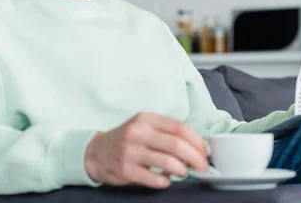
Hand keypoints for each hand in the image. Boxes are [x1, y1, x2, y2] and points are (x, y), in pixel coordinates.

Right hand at [84, 112, 208, 188]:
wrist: (96, 152)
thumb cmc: (127, 139)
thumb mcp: (144, 126)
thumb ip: (167, 132)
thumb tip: (196, 145)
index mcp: (147, 119)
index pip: (180, 127)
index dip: (197, 141)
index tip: (204, 151)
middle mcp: (138, 132)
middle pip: (177, 145)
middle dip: (195, 158)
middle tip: (202, 166)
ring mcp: (130, 151)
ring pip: (168, 162)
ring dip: (182, 170)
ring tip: (184, 173)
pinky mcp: (125, 170)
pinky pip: (154, 178)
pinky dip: (165, 181)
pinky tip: (167, 180)